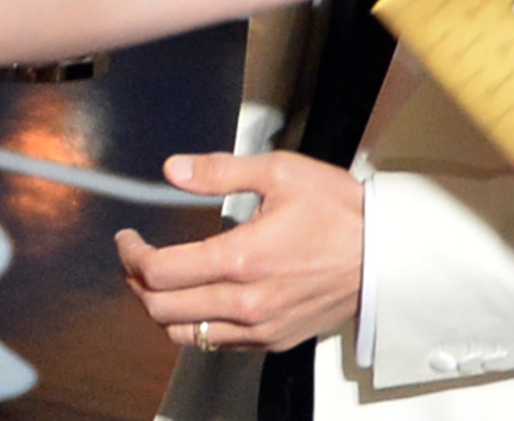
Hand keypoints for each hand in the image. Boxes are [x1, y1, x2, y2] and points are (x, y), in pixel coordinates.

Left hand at [117, 151, 363, 352]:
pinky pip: (217, 344)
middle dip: (136, 282)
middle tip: (134, 257)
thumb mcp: (281, 172)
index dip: (131, 254)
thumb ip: (221, 170)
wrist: (386, 256)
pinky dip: (195, 325)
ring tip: (158, 281)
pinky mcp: (273, 340)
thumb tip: (174, 169)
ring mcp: (259, 328)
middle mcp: (246, 302)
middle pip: (162, 309)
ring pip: (184, 334)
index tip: (128, 238)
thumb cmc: (338, 211)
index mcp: (242, 259)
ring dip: (160, 309)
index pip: (161, 271)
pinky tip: (198, 298)